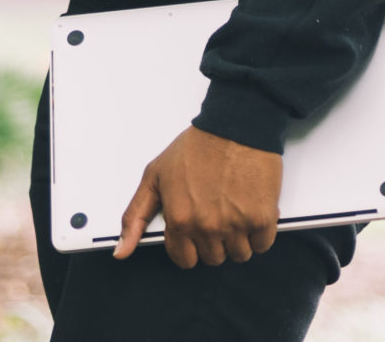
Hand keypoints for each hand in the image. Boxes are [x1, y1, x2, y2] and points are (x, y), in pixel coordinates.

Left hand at [115, 125, 283, 268]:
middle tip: (218, 215)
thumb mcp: (154, 176)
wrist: (236, 125)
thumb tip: (122, 252)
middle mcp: (207, 227)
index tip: (197, 231)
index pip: (184, 259)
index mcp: (179, 220)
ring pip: (239, 255)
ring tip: (236, 212)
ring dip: (239, 239)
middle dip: (215, 241)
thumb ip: (135, 216)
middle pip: (213, 258)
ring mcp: (236, 224)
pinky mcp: (262, 217)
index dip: (191, 245)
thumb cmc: (197, 146)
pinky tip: (254, 212)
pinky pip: (263, 244)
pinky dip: (261, 233)